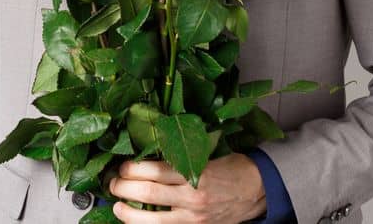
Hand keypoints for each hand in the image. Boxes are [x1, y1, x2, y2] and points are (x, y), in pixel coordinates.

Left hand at [106, 154, 266, 222]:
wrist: (258, 192)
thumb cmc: (235, 170)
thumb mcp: (212, 155)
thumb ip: (185, 158)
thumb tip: (151, 155)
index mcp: (198, 172)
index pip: (156, 170)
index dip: (133, 168)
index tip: (123, 165)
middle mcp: (193, 195)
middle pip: (147, 192)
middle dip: (123, 186)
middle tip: (114, 181)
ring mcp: (192, 216)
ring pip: (149, 218)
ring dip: (127, 212)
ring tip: (117, 205)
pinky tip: (134, 220)